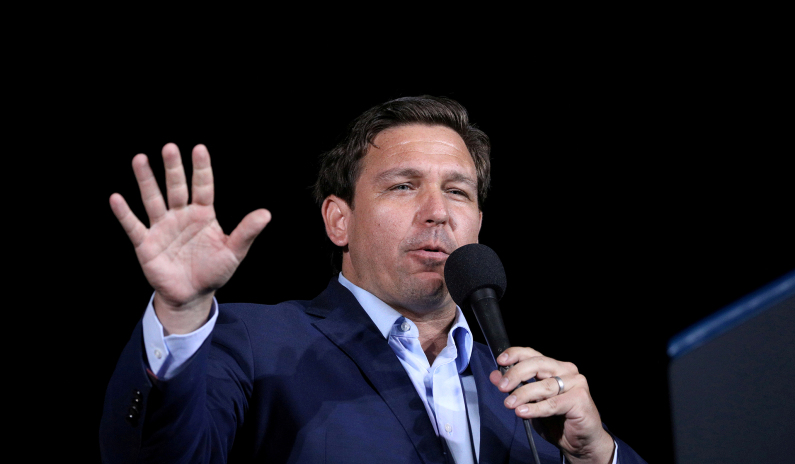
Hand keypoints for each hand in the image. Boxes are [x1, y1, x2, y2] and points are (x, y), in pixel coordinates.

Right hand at [109, 143, 270, 333]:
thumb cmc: (214, 271)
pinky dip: (124, 213)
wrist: (191, 295)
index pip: (203, 186)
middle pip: (176, 187)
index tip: (199, 149)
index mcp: (203, 214)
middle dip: (173, 169)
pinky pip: (133, 226)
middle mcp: (181, 215)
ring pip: (152, 199)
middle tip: (169, 148)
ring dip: (146, 180)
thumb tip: (266, 214)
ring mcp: (162, 227)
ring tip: (140, 159)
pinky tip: (117, 198)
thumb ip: (246, 232)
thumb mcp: (233, 252)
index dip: (201, 169)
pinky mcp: (146, 243)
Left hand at [489, 347, 614, 463]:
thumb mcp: (530, 403)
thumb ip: (515, 388)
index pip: (532, 354)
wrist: (581, 442)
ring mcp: (575, 383)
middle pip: (537, 364)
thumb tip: (495, 376)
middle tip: (502, 387)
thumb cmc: (557, 420)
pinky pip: (553, 403)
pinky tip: (523, 412)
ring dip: (523, 394)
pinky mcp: (580, 399)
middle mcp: (566, 370)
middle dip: (516, 374)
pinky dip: (536, 408)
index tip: (500, 361)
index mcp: (554, 367)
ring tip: (509, 404)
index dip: (515, 354)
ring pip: (544, 385)